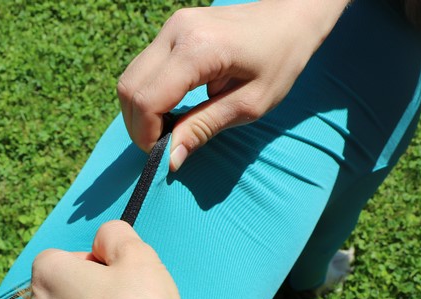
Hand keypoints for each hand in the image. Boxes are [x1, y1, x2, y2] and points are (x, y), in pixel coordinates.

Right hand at [117, 0, 346, 170]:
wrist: (291, 16)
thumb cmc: (280, 60)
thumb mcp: (250, 104)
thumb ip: (204, 128)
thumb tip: (169, 159)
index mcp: (198, 49)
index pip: (147, 100)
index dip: (146, 135)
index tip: (164, 156)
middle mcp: (176, 32)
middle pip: (130, 88)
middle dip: (138, 126)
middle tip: (163, 147)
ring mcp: (171, 27)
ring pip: (130, 78)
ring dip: (140, 112)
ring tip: (169, 130)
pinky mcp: (171, 30)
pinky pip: (143, 69)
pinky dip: (147, 96)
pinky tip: (171, 110)